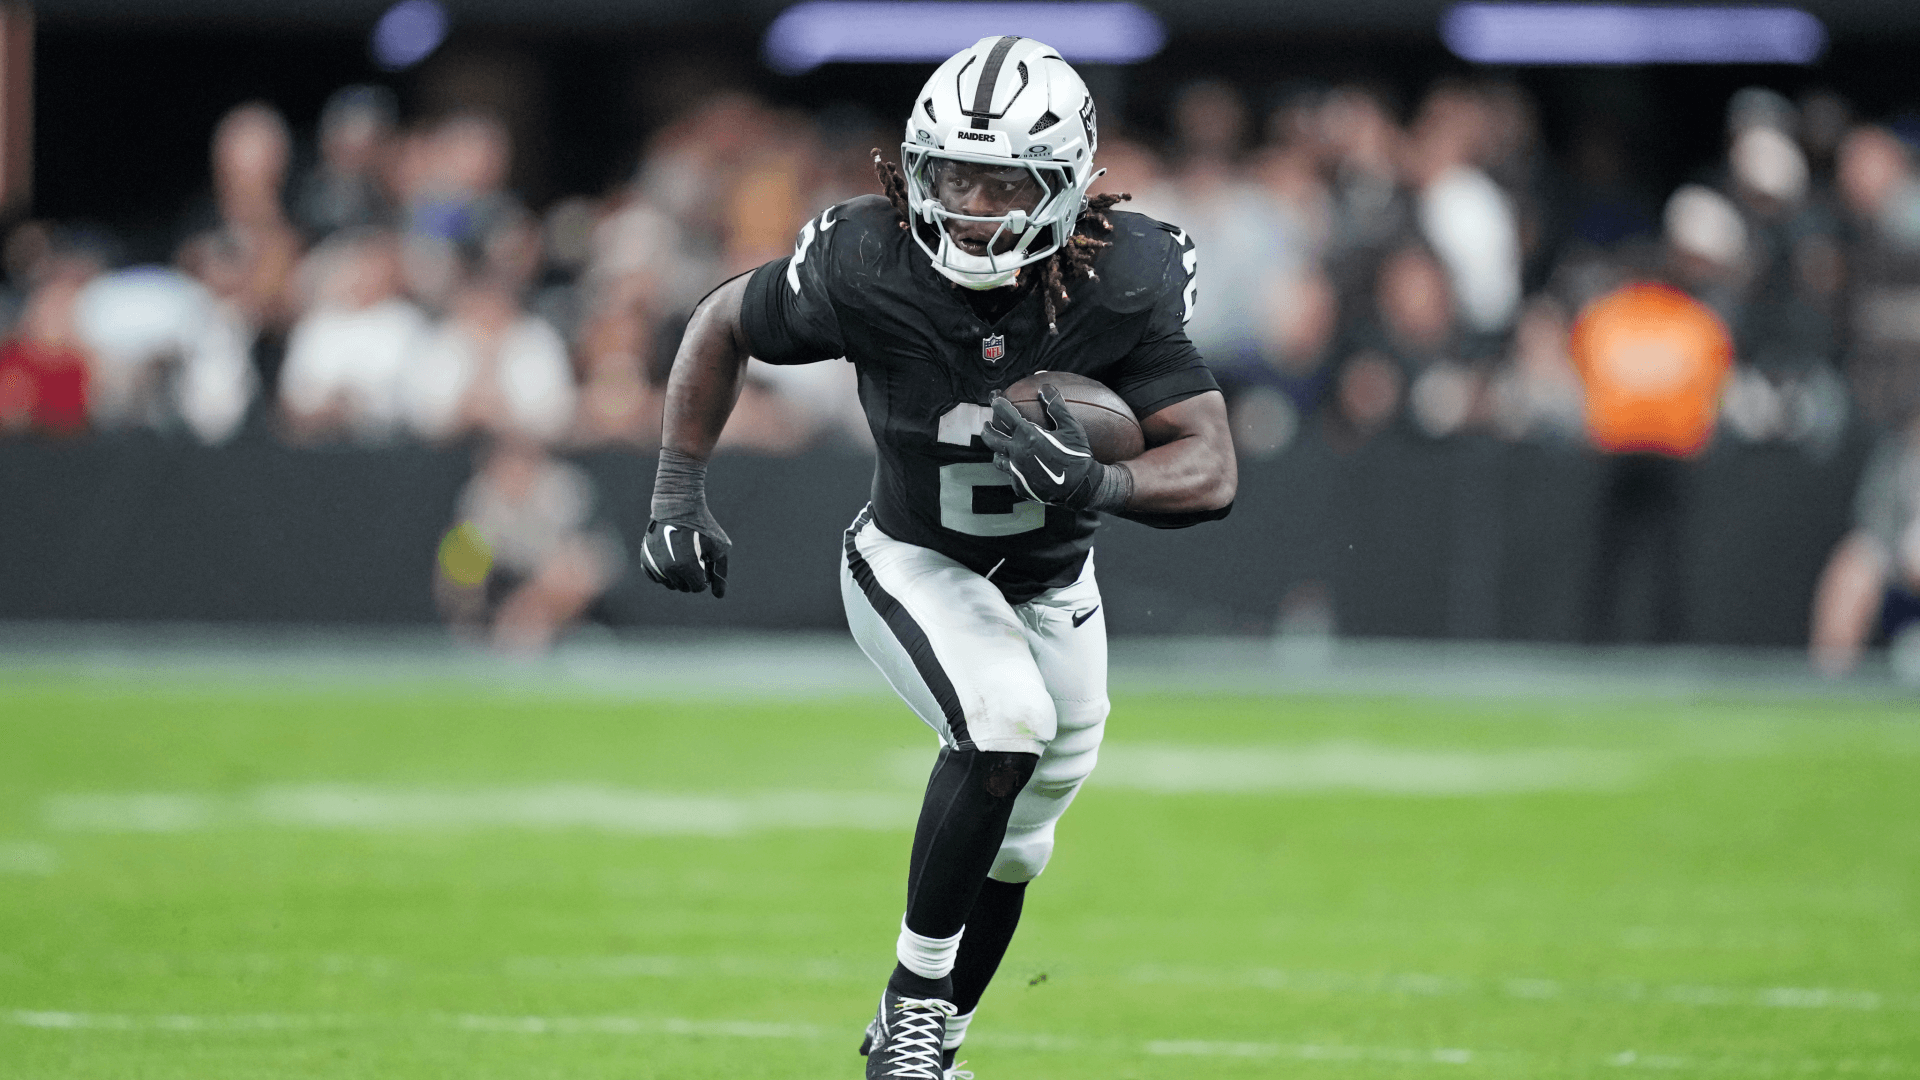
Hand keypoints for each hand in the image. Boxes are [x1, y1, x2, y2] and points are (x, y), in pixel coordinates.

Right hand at [639, 519, 729, 597]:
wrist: (677, 506)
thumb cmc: (703, 526)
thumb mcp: (719, 548)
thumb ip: (719, 573)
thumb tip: (718, 596)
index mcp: (688, 567)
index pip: (698, 587)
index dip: (704, 576)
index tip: (704, 561)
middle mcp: (668, 568)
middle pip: (683, 587)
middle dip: (692, 576)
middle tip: (694, 557)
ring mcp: (655, 564)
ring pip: (669, 583)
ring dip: (678, 575)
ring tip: (682, 555)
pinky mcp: (646, 559)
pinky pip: (656, 577)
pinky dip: (664, 571)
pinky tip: (670, 557)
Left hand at [980, 386, 1108, 509]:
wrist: (1080, 488)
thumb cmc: (1077, 455)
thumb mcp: (1071, 428)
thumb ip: (1056, 407)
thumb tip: (1045, 388)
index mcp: (1028, 436)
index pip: (1006, 415)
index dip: (998, 404)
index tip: (995, 399)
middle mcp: (1017, 453)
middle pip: (992, 438)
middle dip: (987, 429)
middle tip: (986, 424)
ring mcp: (1016, 471)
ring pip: (998, 459)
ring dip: (997, 451)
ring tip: (999, 448)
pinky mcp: (1019, 486)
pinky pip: (1011, 475)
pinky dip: (1012, 468)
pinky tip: (1017, 468)